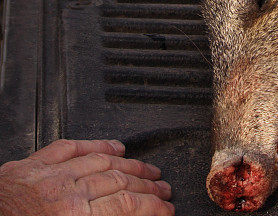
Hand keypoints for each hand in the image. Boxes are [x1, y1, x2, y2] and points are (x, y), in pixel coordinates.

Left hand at [0, 139, 173, 215]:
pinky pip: (71, 146)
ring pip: (102, 161)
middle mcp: (66, 192)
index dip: (152, 208)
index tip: (167, 210)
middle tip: (165, 189)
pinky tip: (113, 146)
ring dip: (131, 165)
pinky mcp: (35, 164)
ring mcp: (51, 174)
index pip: (126, 206)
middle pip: (119, 181)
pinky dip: (96, 144)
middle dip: (147, 186)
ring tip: (149, 170)